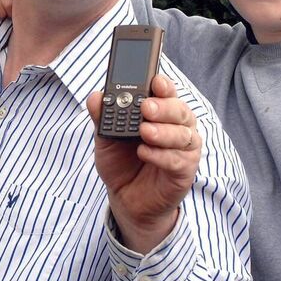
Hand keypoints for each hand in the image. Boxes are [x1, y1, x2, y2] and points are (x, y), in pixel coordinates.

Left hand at [86, 74, 199, 254]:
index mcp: (160, 112)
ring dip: (164, 131)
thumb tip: (95, 96)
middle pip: (180, 110)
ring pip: (183, 134)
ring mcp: (184, 148)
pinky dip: (161, 155)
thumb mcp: (106, 138)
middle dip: (164, 107)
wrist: (126, 200)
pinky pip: (178, 160)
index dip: (164, 85)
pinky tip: (145, 153)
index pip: (167, 93)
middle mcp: (177, 126)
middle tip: (146, 107)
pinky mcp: (185, 170)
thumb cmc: (121, 163)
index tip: (155, 80)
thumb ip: (102, 118)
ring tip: (144, 132)